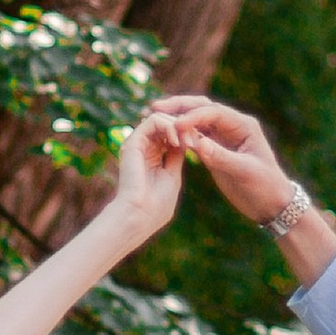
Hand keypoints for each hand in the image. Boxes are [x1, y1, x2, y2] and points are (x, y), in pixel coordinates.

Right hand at [106, 110, 185, 244]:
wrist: (140, 216)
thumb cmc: (157, 205)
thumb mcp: (173, 176)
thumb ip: (176, 157)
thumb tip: (185, 141)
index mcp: (152, 157)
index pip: (171, 135)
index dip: (187, 134)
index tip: (202, 146)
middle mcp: (143, 148)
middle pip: (167, 124)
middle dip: (186, 128)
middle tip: (197, 141)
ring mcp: (138, 143)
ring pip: (162, 118)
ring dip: (180, 126)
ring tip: (189, 142)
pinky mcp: (134, 141)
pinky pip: (154, 120)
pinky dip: (170, 125)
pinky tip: (178, 141)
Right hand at [153, 94, 291, 224]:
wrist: (272, 204)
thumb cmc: (264, 186)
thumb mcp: (244, 172)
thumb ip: (221, 157)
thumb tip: (197, 143)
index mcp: (243, 125)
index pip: (214, 112)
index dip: (193, 116)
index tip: (175, 125)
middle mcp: (232, 126)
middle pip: (202, 108)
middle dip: (179, 106)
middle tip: (156, 106)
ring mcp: (223, 136)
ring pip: (196, 120)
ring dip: (176, 117)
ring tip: (154, 116)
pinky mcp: (215, 149)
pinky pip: (195, 135)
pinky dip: (180, 133)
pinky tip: (164, 135)